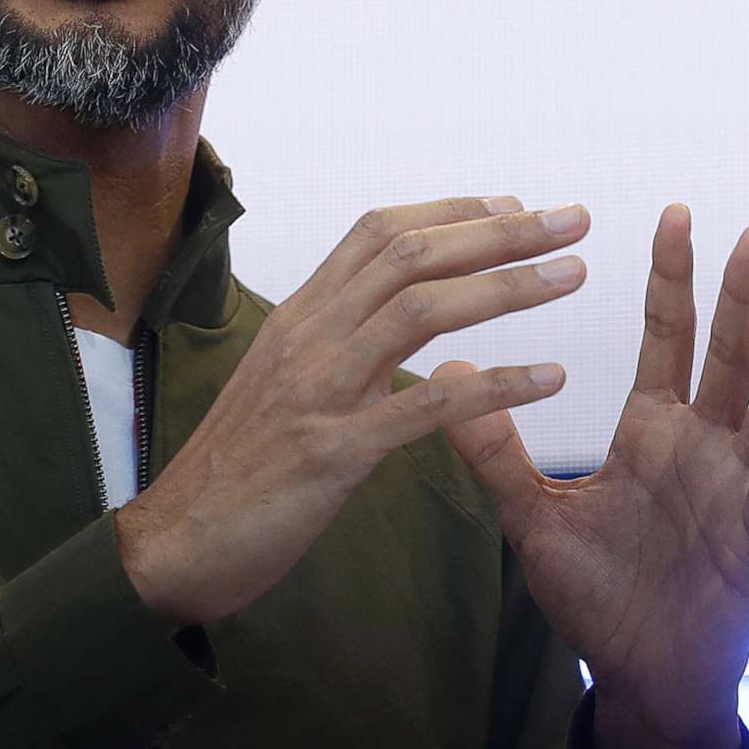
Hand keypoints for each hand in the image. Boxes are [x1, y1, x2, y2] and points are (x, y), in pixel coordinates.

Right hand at [115, 195, 590, 630]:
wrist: (174, 542)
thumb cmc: (235, 469)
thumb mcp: (279, 384)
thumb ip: (330, 345)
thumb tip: (385, 316)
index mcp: (297, 317)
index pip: (377, 232)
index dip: (450, 211)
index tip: (514, 206)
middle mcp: (307, 337)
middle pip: (412, 255)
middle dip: (499, 231)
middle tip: (571, 219)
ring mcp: (319, 390)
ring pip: (423, 310)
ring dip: (508, 287)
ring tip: (574, 276)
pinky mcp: (334, 451)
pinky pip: (429, 405)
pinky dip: (497, 384)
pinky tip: (552, 380)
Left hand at [434, 205, 748, 748]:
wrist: (640, 676)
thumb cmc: (600, 594)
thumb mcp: (534, 516)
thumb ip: (494, 450)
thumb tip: (448, 369)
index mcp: (654, 431)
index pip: (667, 339)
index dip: (672, 280)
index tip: (673, 214)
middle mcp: (703, 448)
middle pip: (728, 355)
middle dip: (741, 293)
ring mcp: (736, 491)